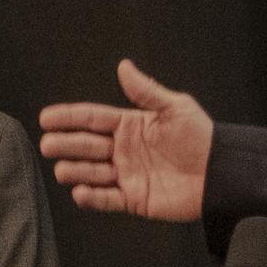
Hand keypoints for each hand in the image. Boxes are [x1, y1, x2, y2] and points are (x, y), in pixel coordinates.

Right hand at [36, 61, 213, 223]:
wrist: (219, 174)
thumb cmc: (201, 137)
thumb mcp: (175, 107)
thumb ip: (146, 90)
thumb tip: (124, 66)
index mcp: (129, 125)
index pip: (92, 119)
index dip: (69, 117)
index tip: (47, 117)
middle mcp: (123, 150)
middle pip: (86, 145)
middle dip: (65, 144)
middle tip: (48, 145)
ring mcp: (126, 174)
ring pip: (91, 172)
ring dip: (74, 171)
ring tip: (62, 170)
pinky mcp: (133, 199)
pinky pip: (106, 199)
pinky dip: (92, 197)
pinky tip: (80, 192)